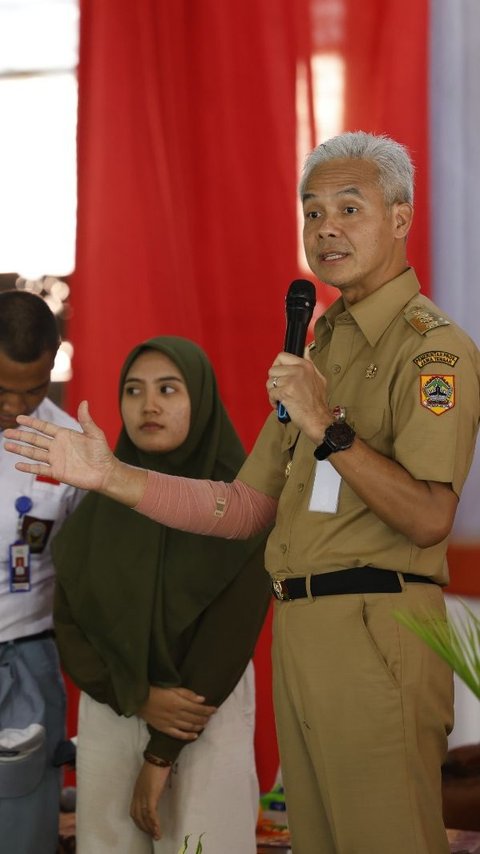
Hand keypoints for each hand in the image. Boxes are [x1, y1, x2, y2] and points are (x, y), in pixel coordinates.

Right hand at [3, 401, 146, 505]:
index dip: (32, 423)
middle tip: (6, 432)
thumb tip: (84, 402)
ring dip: (20, 450)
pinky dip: (29, 468)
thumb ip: (86, 420)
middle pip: (35, 439)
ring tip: (7, 445)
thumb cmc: (102, 453)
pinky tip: (18, 465)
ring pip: (34, 453)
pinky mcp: (57, 472)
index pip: (44, 427)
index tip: (19, 418)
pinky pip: (40, 469)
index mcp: (64, 435)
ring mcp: (56, 460)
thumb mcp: (95, 434)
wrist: (105, 472)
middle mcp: (57, 447)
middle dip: (20, 435)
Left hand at [130, 761, 169, 839]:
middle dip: (144, 827)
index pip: (134, 810)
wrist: (158, 756)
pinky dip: (154, 823)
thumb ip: (149, 786)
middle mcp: (138, 795)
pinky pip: (151, 813)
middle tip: (151, 835)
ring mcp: (143, 795)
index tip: (145, 827)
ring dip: (150, 828)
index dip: (138, 821)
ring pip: (144, 817)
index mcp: (137, 791)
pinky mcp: (151, 795)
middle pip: (137, 816)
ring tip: (156, 836)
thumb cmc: (155, 764)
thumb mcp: (149, 778)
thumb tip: (154, 791)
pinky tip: (158, 829)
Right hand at [139, 686, 215, 739]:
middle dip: (204, 718)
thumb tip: (202, 699)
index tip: (215, 709)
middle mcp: (176, 714)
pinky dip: (188, 736)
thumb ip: (187, 694)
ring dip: (199, 726)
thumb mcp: (173, 688)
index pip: (198, 708)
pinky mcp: (164, 729)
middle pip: (194, 718)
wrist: (139, 700)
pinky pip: (178, 735)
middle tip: (210, 717)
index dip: (208, 709)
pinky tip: (195, 735)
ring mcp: (170, 723)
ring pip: (189, 727)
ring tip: (205, 724)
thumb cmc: (157, 691)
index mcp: (179, 702)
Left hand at [267, 352, 331, 442]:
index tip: (279, 374)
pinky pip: (271, 393)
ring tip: (281, 398)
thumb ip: (310, 363)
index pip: (282, 356)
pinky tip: (281, 405)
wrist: (318, 419)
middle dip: (274, 381)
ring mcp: (292, 381)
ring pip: (270, 382)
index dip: (277, 366)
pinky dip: (273, 401)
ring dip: (273, 392)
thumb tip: (306, 350)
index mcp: (305, 365)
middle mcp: (299, 370)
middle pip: (273, 369)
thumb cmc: (317, 403)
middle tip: (281, 389)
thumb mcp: (318, 378)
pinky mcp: (286, 392)